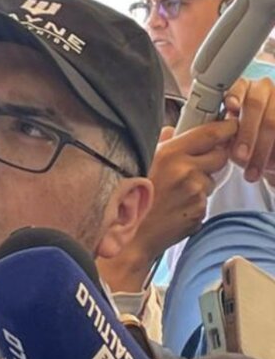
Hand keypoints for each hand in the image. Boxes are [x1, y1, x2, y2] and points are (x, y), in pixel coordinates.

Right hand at [99, 121, 234, 292]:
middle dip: (213, 156)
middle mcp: (187, 171)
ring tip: (175, 189)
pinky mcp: (200, 211)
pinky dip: (194, 200)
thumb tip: (172, 132)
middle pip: (219, 156)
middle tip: (196, 161)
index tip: (230, 125)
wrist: (129, 232)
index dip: (225, 128)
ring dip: (200, 181)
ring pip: (210, 180)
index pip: (210, 134)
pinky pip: (204, 199)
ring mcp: (195, 193)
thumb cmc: (128, 196)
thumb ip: (160, 143)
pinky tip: (174, 204)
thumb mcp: (139, 160)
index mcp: (171, 154)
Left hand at [224, 77, 274, 181]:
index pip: (238, 86)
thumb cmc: (242, 135)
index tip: (231, 107)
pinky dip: (274, 156)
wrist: (267, 148)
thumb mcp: (230, 130)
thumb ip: (223, 128)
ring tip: (252, 173)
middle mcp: (264, 89)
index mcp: (244, 87)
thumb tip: (216, 138)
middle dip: (247, 134)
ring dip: (262, 151)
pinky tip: (269, 168)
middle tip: (239, 156)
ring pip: (272, 123)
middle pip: (256, 106)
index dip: (235, 95)